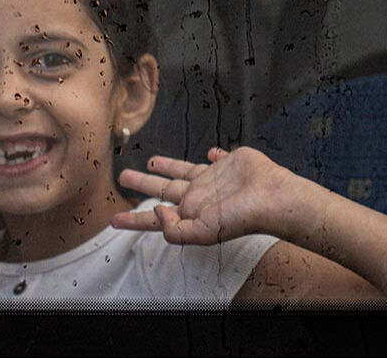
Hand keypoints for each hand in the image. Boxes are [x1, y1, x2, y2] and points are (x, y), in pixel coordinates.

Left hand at [112, 146, 291, 244]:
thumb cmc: (242, 217)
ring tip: (151, 162)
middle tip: (123, 177)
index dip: (134, 218)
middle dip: (142, 184)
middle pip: (162, 189)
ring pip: (182, 170)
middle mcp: (198, 196)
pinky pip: (216, 158)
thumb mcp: (203, 232)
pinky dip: (212, 155)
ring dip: (167, 166)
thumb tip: (156, 211)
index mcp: (189, 213)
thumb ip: (174, 228)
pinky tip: (208, 153)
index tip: (114, 219)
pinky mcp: (228, 162)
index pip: (155, 217)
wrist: (272, 197)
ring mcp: (213, 179)